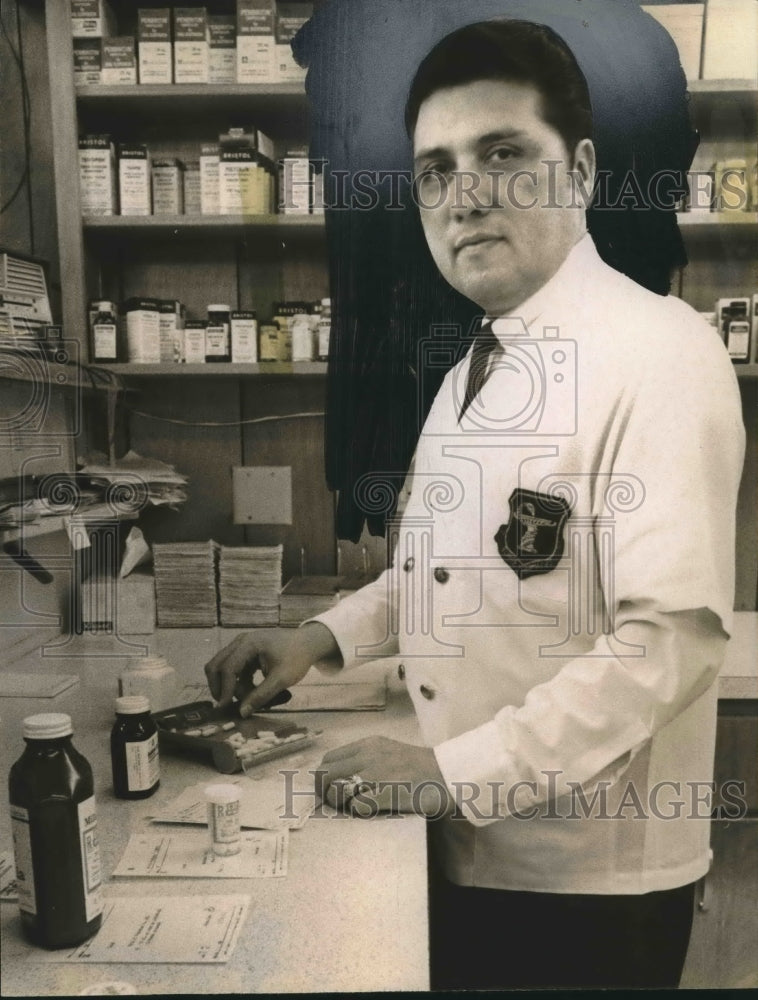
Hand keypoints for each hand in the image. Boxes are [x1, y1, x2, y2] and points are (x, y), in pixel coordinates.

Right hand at [204, 622, 338, 716]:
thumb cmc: (297, 657)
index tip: (226, 708)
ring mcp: (241, 645)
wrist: (309, 643)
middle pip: (216, 665)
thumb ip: (261, 696)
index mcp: (248, 644)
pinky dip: (238, 681)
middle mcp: (240, 642)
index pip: (228, 668)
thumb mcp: (281, 679)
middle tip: (227, 705)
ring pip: (223, 668)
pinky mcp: (245, 652)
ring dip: (230, 685)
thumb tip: (242, 713)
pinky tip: (253, 690)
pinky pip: (233, 668)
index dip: (225, 689)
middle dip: (219, 687)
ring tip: (250, 697)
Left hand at [317, 735, 453, 817]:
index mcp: (368, 745)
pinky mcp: (384, 793)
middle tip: (336, 804)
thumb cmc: (420, 769)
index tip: (331, 789)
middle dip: (325, 791)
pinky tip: (369, 813)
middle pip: (325, 774)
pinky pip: (355, 805)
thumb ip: (366, 761)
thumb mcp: (389, 754)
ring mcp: (375, 774)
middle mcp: (368, 755)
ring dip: (339, 803)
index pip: (329, 759)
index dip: (325, 777)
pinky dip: (357, 812)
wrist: (448, 775)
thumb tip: (343, 778)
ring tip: (352, 809)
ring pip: (336, 789)